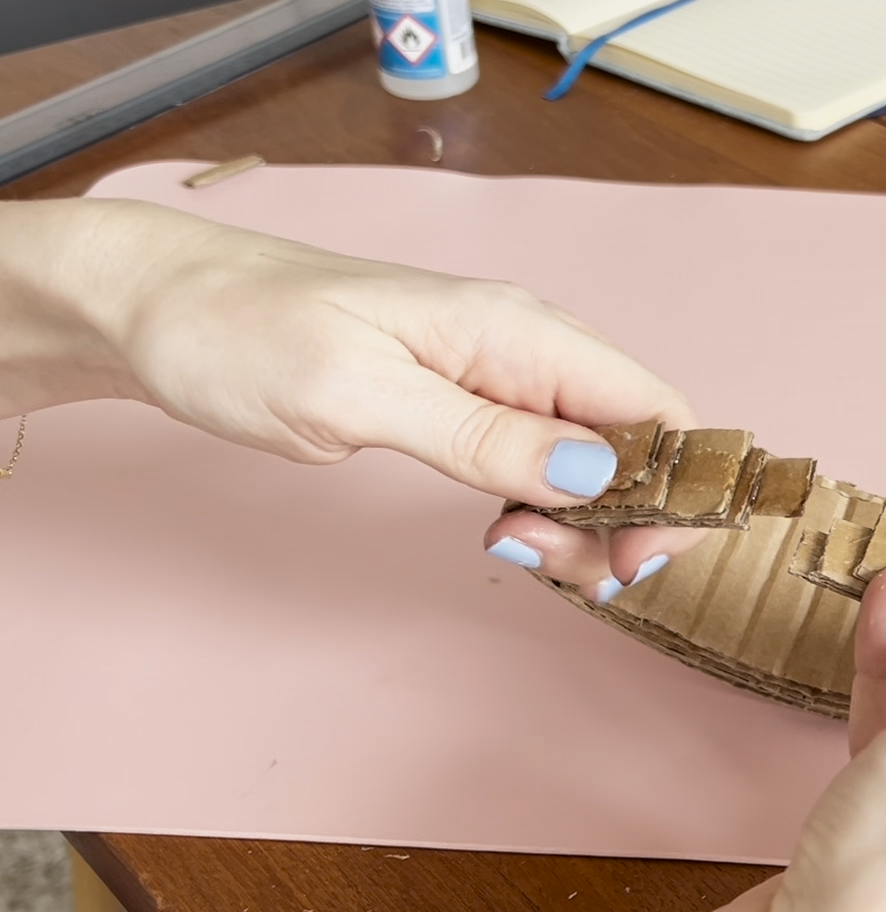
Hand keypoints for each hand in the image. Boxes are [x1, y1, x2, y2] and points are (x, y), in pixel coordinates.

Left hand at [0, 198, 701, 593]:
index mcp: (515, 331)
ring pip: (597, 459)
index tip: (626, 559)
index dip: (670, 491)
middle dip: (626, 521)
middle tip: (557, 572)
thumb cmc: (239, 332)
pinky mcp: (469, 403)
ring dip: (585, 524)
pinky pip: (546, 460)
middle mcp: (524, 347)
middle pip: (639, 443)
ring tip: (516, 551)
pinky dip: (546, 511)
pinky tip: (506, 533)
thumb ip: (480, 436)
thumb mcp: (355, 393)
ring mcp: (498, 376)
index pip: (654, 409)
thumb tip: (593, 472)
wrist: (156, 305)